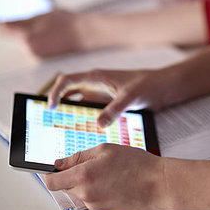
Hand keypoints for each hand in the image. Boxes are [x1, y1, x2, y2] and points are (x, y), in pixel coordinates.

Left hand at [0, 9, 85, 57]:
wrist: (84, 34)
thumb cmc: (64, 22)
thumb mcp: (40, 17)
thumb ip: (19, 22)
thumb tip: (1, 25)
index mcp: (27, 39)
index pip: (4, 31)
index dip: (4, 25)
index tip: (6, 22)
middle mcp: (29, 51)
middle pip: (11, 39)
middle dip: (15, 31)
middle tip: (28, 23)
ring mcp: (35, 56)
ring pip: (21, 43)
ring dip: (24, 36)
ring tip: (41, 28)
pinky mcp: (41, 58)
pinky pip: (29, 48)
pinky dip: (32, 41)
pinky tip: (44, 35)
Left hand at [44, 143, 167, 209]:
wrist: (157, 184)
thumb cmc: (136, 164)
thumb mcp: (106, 149)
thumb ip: (79, 156)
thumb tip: (60, 163)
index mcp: (83, 175)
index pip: (52, 182)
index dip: (51, 174)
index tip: (54, 169)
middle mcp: (86, 193)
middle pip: (66, 186)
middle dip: (74, 175)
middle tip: (93, 163)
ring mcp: (94, 204)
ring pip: (80, 191)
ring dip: (87, 182)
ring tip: (109, 171)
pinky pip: (93, 198)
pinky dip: (98, 189)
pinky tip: (114, 180)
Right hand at [48, 67, 164, 126]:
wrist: (161, 87)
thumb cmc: (146, 85)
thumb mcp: (130, 97)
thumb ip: (114, 110)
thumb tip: (98, 124)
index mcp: (96, 77)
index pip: (67, 80)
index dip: (55, 92)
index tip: (51, 107)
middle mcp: (94, 84)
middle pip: (68, 91)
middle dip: (56, 103)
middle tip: (48, 121)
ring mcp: (99, 94)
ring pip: (77, 102)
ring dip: (68, 112)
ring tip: (60, 129)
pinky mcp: (106, 103)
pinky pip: (88, 111)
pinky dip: (82, 119)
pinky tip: (82, 132)